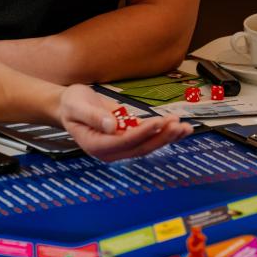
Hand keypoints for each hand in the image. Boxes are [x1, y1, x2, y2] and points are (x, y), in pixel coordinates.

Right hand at [57, 83, 192, 161]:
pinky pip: (148, 138)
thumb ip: (93, 117)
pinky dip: (164, 133)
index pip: (124, 142)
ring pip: (148, 145)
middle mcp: (110, 151)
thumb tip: (112, 126)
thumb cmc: (72, 105)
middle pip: (140, 147)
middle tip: (178, 125)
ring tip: (185, 127)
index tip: (157, 122)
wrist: (70, 106)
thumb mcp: (77, 106)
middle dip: (161, 137)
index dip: (142, 133)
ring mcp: (120, 146)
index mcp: (96, 145)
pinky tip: (179, 127)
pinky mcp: (128, 138)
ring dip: (167, 136)